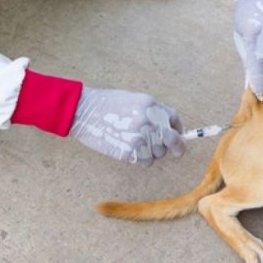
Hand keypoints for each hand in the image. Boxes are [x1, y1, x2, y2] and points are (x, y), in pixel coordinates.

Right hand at [70, 87, 184, 165]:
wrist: (83, 110)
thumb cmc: (107, 104)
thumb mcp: (135, 100)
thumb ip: (153, 112)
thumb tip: (170, 127)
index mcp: (151, 106)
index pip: (174, 119)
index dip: (178, 129)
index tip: (179, 135)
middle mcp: (149, 121)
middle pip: (172, 140)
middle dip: (175, 146)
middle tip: (177, 151)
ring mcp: (139, 137)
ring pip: (159, 153)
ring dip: (152, 152)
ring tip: (135, 142)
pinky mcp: (129, 152)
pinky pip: (146, 162)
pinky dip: (141, 160)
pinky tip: (130, 150)